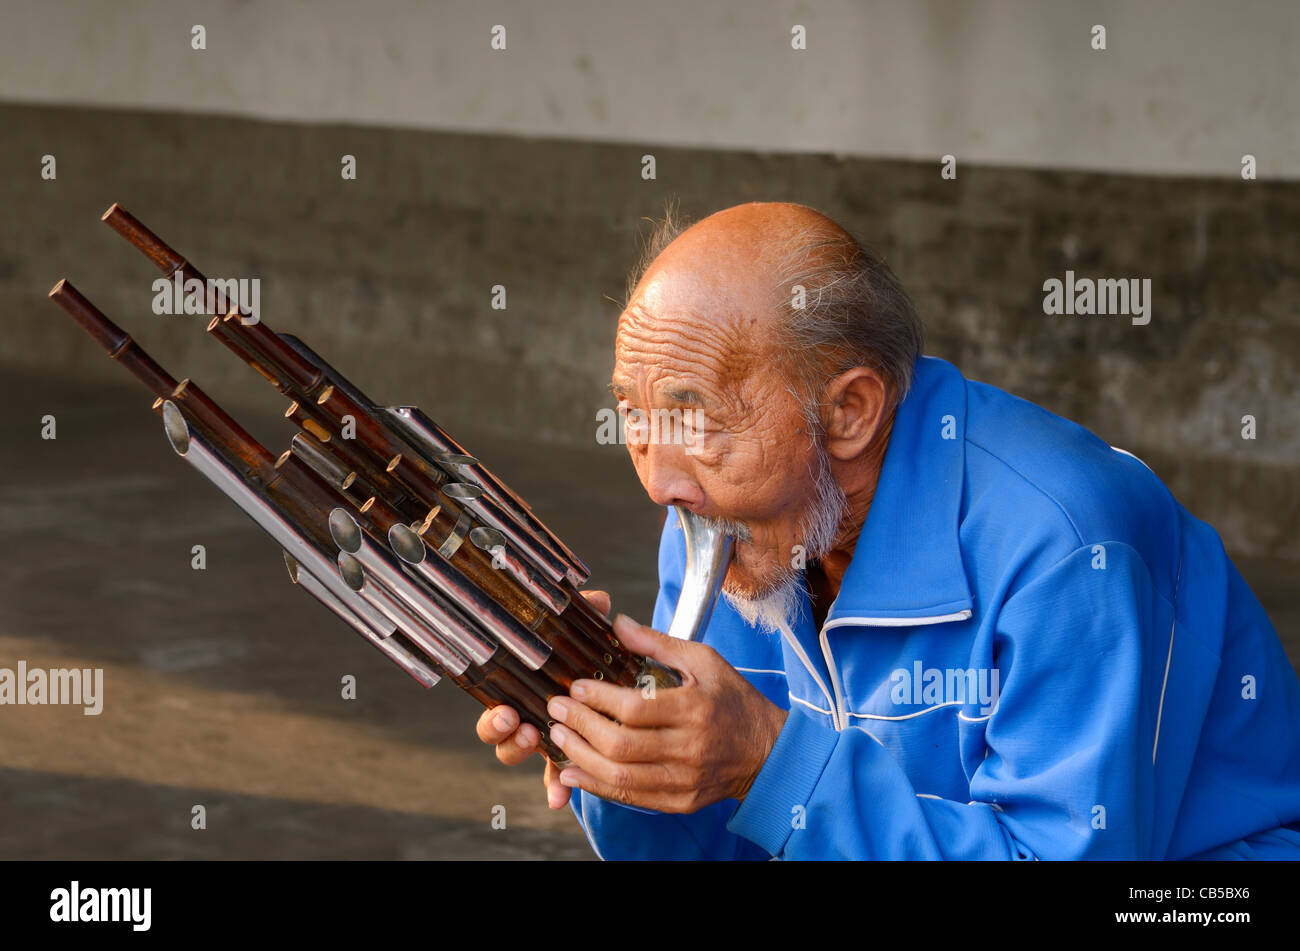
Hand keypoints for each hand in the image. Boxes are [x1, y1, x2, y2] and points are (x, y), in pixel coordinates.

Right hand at [474, 589, 615, 810]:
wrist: (620, 676)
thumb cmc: (593, 653)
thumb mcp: (590, 633)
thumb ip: (590, 615)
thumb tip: (599, 601)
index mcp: (524, 687)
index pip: (495, 704)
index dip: (493, 715)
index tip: (505, 710)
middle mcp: (528, 714)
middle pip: (498, 735)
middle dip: (502, 734)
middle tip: (516, 723)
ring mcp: (546, 737)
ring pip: (521, 755)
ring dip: (523, 754)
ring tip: (537, 742)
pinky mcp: (568, 755)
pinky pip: (557, 778)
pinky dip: (557, 788)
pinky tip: (560, 798)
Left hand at [546, 613, 787, 813]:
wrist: (767, 751)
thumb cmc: (734, 700)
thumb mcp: (704, 661)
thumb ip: (658, 643)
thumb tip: (617, 624)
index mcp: (695, 709)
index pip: (635, 708)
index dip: (598, 699)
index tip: (574, 687)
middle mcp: (689, 748)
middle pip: (621, 745)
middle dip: (581, 727)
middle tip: (556, 710)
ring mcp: (684, 780)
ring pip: (621, 776)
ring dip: (581, 758)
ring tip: (558, 738)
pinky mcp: (679, 802)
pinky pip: (631, 798)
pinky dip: (597, 786)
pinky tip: (573, 772)